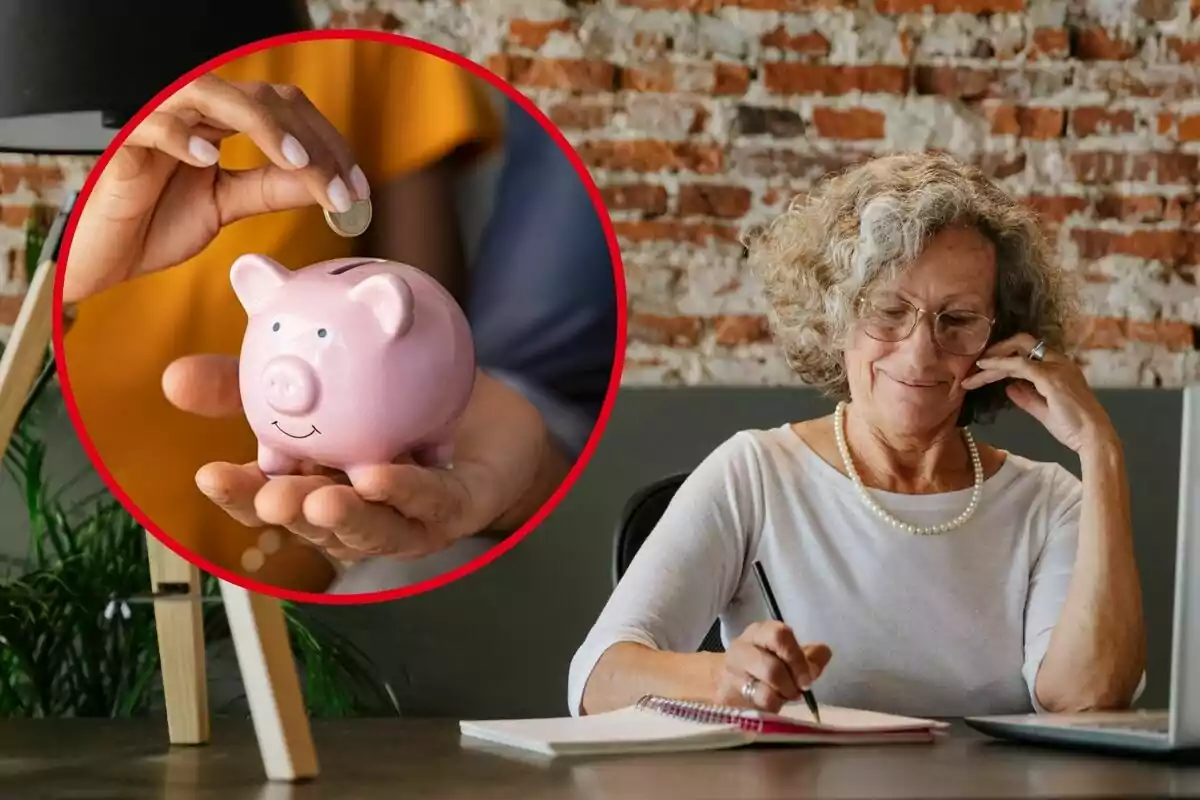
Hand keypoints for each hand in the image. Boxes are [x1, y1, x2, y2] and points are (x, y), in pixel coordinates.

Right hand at [63, 73, 369, 303]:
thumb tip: (325, 184)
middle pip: (265, 98)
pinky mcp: (127, 144)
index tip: (357, 188)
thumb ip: (272, 189)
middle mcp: (197, 113)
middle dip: (311, 141)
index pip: (288, 112)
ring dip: (263, 126)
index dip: (328, 144)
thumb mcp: (230, 204)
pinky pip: (155, 126)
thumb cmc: (160, 221)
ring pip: (215, 95)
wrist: (109, 255)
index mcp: (224, 123)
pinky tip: (209, 160)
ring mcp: (162, 122)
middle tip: (340, 186)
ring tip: (295, 162)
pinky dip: (183, 138)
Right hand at [162, 354, 558, 562]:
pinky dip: (405, 491)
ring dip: (343, 518)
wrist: (495, 418)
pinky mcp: (455, 511)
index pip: (268, 496)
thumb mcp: (327, 381)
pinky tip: (379, 475)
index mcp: (318, 482)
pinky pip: (429, 503)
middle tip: (268, 496)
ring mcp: (407, 519)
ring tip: (318, 500)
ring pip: (371, 529)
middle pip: (313, 523)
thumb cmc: (406, 406)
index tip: (208, 475)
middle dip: (287, 513)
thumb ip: (254, 381)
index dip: (238, 493)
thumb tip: (174, 377)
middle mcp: (357, 511)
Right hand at [715, 621, 831, 712]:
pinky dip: (770, 709)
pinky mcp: (726, 698)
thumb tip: (824, 653)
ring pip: (762, 692)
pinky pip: (755, 708)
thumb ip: (809, 656)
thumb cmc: (764, 665)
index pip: (779, 636)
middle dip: (791, 684)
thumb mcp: (787, 655)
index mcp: (760, 633)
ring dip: (781, 698)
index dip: (797, 658)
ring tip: (784, 697)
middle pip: (771, 667)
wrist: (727, 680)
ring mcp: (731, 674)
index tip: (807, 678)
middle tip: (798, 691)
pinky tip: (772, 705)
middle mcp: (741, 649)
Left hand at [962, 333, 1116, 453]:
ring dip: (991, 363)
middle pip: (1021, 342)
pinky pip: (1019, 364)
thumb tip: (1008, 388)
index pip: (1028, 351)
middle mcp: (1059, 361)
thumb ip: (1026, 398)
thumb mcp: (1044, 410)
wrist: (1094, 437)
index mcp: (1059, 367)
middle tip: (975, 366)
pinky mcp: (1050, 377)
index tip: (985, 367)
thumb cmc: (1073, 427)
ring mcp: (1056, 367)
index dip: (1004, 355)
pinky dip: (999, 364)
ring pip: (1016, 354)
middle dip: (996, 350)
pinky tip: (983, 369)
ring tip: (970, 375)